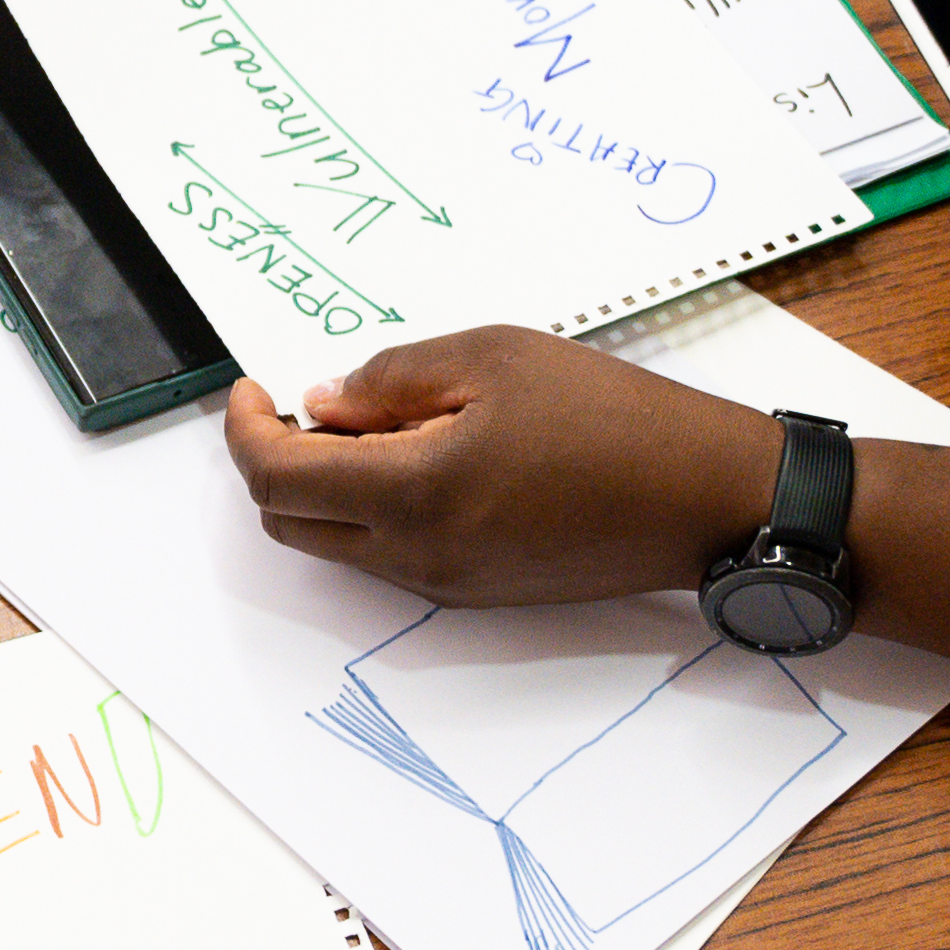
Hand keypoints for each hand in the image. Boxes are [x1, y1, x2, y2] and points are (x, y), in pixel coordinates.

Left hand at [223, 328, 778, 607]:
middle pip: (290, 523)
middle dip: (274, 461)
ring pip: (336, 543)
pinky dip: (372, 508)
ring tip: (372, 421)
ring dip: (326, 487)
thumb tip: (323, 403)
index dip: (244, 431)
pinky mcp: (476, 592)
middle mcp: (418, 556)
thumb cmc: (615, 418)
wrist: (705, 497)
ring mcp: (446, 585)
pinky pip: (388, 556)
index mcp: (413, 493)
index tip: (252, 390)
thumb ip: (390, 379)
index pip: (276, 478)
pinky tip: (418, 456)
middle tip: (303, 404)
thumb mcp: (493, 357)